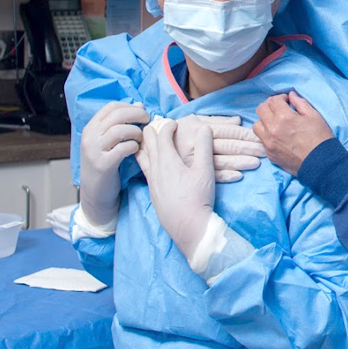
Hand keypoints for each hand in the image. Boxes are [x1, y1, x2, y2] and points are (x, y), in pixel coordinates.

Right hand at [80, 102, 148, 227]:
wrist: (95, 192)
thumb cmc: (105, 164)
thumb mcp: (108, 141)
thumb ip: (121, 123)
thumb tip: (139, 104)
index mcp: (90, 128)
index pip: (111, 106)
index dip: (130, 106)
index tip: (141, 112)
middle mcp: (89, 137)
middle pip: (117, 115)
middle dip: (137, 115)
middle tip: (148, 121)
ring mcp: (94, 150)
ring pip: (120, 130)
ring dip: (136, 132)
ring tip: (141, 138)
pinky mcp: (102, 164)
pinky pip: (123, 148)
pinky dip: (134, 146)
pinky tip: (136, 150)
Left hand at [139, 119, 214, 260]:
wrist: (187, 226)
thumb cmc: (197, 197)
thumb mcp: (205, 170)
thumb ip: (204, 147)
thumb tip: (204, 128)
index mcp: (167, 161)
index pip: (161, 136)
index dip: (167, 126)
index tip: (173, 122)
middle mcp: (155, 169)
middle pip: (147, 144)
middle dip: (151, 132)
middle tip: (154, 124)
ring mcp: (152, 182)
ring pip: (142, 158)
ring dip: (145, 146)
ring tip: (146, 140)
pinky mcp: (152, 192)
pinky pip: (144, 170)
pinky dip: (145, 160)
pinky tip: (150, 164)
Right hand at [174, 114, 265, 182]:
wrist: (151, 146)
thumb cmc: (177, 131)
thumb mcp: (193, 120)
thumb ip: (216, 120)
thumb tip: (237, 121)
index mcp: (199, 128)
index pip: (228, 131)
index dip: (246, 134)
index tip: (261, 137)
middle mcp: (196, 143)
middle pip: (227, 145)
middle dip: (248, 148)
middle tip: (264, 150)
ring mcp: (192, 159)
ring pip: (221, 161)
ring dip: (240, 162)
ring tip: (256, 163)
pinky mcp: (188, 173)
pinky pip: (209, 175)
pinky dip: (225, 176)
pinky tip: (238, 176)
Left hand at [254, 92, 333, 175]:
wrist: (320, 163)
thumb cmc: (320, 138)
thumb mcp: (314, 116)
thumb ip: (300, 103)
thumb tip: (291, 95)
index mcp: (284, 117)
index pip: (273, 100)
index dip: (281, 98)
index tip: (287, 101)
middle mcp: (272, 129)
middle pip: (261, 110)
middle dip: (270, 106)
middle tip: (280, 108)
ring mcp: (268, 142)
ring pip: (256, 125)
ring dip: (265, 120)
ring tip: (275, 122)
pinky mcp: (269, 153)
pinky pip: (261, 139)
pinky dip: (267, 134)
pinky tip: (278, 135)